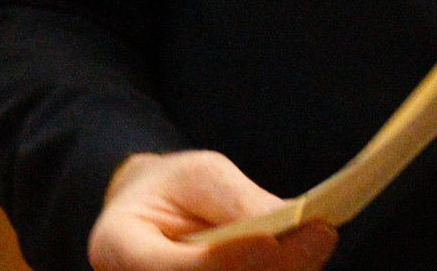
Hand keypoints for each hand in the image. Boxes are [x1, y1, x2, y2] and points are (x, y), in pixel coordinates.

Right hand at [89, 152, 336, 270]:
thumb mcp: (199, 174)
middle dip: (271, 269)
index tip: (271, 241)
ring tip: (315, 240)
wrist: (156, 217)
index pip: (174, 269)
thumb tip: (291, 224)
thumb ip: (236, 200)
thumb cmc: (175, 191)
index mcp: (118, 247)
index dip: (224, 262)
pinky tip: (304, 255)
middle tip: (319, 235)